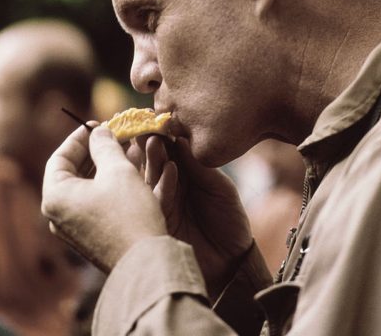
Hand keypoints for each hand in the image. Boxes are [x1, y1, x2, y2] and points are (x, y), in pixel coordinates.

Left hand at [41, 124, 166, 271]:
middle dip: (95, 151)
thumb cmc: (128, 212)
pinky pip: (98, 201)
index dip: (79, 137)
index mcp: (56, 197)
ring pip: (88, 186)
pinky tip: (132, 170)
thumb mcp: (118, 170)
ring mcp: (76, 228)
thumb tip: (99, 132)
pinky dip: (111, 183)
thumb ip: (105, 145)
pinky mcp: (93, 236)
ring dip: (106, 165)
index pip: (60, 157)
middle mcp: (60, 214)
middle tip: (113, 135)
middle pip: (73, 172)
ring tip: (127, 148)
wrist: (145, 261)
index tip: (97, 124)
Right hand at [141, 136, 253, 300]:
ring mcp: (161, 204)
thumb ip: (199, 166)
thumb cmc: (229, 220)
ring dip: (152, 159)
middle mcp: (167, 186)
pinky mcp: (159, 222)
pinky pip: (158, 200)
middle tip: (148, 127)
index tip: (157, 118)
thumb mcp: (219, 187)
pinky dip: (164, 184)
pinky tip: (171, 169)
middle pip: (153, 161)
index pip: (167, 150)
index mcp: (182, 174)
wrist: (233, 261)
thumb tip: (179, 139)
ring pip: (149, 178)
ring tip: (155, 142)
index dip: (162, 135)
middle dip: (150, 143)